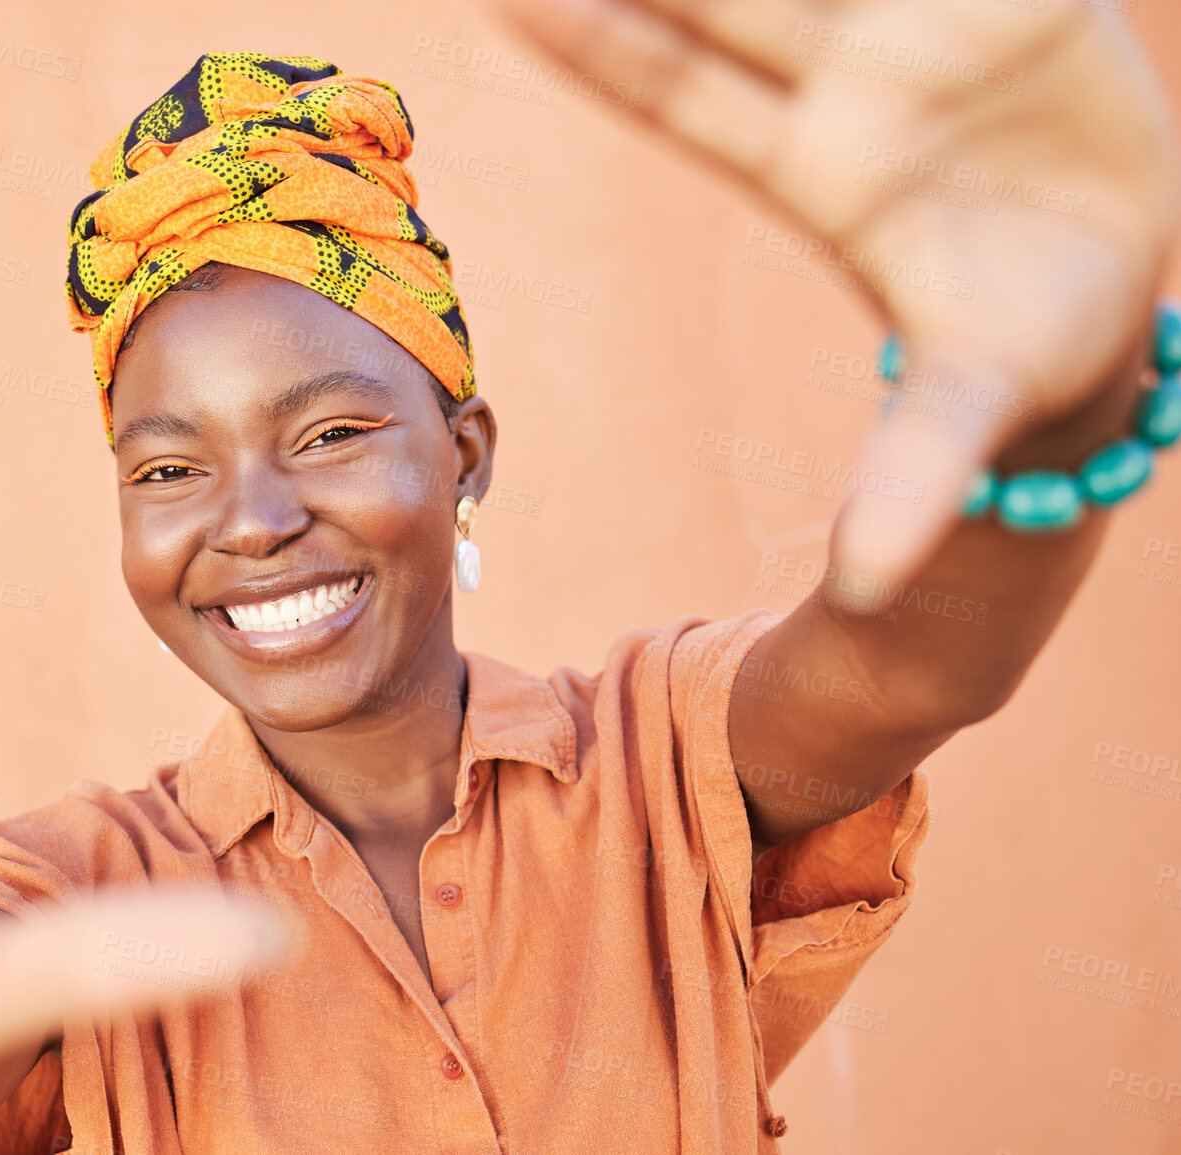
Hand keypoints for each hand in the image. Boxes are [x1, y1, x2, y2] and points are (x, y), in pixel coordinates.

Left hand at [494, 0, 1179, 581]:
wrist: (1110, 296)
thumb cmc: (1021, 358)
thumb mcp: (971, 413)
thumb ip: (917, 480)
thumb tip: (871, 587)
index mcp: (814, 168)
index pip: (676, 87)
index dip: (597, 39)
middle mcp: (844, 84)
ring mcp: (915, 34)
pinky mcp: (1000, 1)